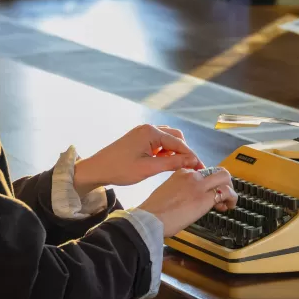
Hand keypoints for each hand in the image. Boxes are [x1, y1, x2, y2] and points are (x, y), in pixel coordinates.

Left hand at [75, 124, 202, 191]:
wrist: (97, 169)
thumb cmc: (119, 169)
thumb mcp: (148, 169)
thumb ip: (172, 164)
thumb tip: (192, 161)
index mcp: (151, 132)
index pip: (179, 143)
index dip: (191, 156)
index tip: (201, 168)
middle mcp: (148, 128)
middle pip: (176, 137)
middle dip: (184, 152)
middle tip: (191, 168)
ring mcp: (143, 132)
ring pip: (168, 140)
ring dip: (175, 152)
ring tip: (179, 168)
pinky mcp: (139, 139)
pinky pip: (158, 143)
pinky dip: (165, 152)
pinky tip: (165, 164)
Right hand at [139, 167, 238, 237]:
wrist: (150, 218)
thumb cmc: (154, 212)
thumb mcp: (167, 193)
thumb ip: (181, 191)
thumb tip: (190, 200)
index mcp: (181, 173)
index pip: (204, 172)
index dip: (210, 184)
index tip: (209, 194)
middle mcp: (191, 175)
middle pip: (217, 171)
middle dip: (225, 182)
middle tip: (224, 195)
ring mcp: (199, 185)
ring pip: (224, 177)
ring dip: (230, 190)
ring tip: (228, 202)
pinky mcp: (204, 198)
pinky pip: (226, 192)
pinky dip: (232, 199)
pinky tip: (228, 207)